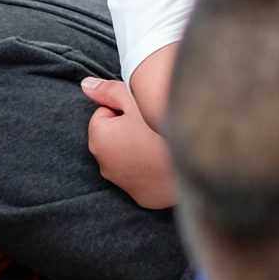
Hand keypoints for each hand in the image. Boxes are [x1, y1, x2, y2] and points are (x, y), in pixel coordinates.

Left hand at [82, 77, 177, 209]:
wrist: (192, 166)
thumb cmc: (162, 129)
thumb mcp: (135, 100)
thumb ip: (109, 90)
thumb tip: (86, 85)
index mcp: (98, 136)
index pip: (106, 112)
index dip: (125, 109)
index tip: (142, 114)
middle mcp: (102, 162)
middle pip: (114, 134)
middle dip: (129, 128)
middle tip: (153, 128)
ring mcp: (120, 181)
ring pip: (126, 154)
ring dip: (138, 147)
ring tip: (160, 144)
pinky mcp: (138, 194)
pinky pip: (139, 173)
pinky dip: (147, 167)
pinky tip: (162, 162)